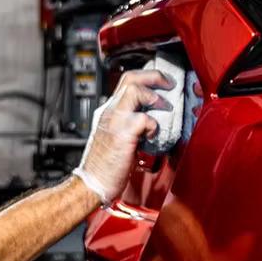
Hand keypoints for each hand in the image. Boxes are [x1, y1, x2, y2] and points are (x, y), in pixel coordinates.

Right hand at [75, 69, 173, 202]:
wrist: (92, 184)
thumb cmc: (106, 166)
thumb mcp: (118, 137)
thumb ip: (131, 125)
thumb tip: (152, 118)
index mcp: (108, 111)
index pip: (126, 82)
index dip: (147, 77)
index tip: (162, 83)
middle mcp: (109, 111)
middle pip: (131, 78)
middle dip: (154, 76)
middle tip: (169, 85)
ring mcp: (114, 121)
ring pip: (134, 89)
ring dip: (154, 97)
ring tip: (163, 108)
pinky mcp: (121, 134)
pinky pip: (143, 119)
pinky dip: (153, 125)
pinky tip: (152, 136)